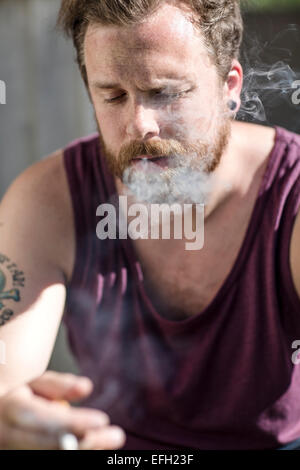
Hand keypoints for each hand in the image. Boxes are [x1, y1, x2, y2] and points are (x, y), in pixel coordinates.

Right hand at [0, 371, 125, 449]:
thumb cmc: (18, 398)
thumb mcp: (33, 384)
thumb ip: (59, 385)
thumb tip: (86, 388)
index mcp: (11, 409)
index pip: (44, 420)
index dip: (74, 423)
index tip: (102, 420)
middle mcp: (8, 437)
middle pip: (49, 445)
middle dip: (86, 443)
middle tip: (116, 436)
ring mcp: (12, 453)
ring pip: (49, 457)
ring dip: (84, 452)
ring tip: (110, 441)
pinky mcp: (18, 460)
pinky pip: (48, 459)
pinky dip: (73, 454)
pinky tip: (93, 447)